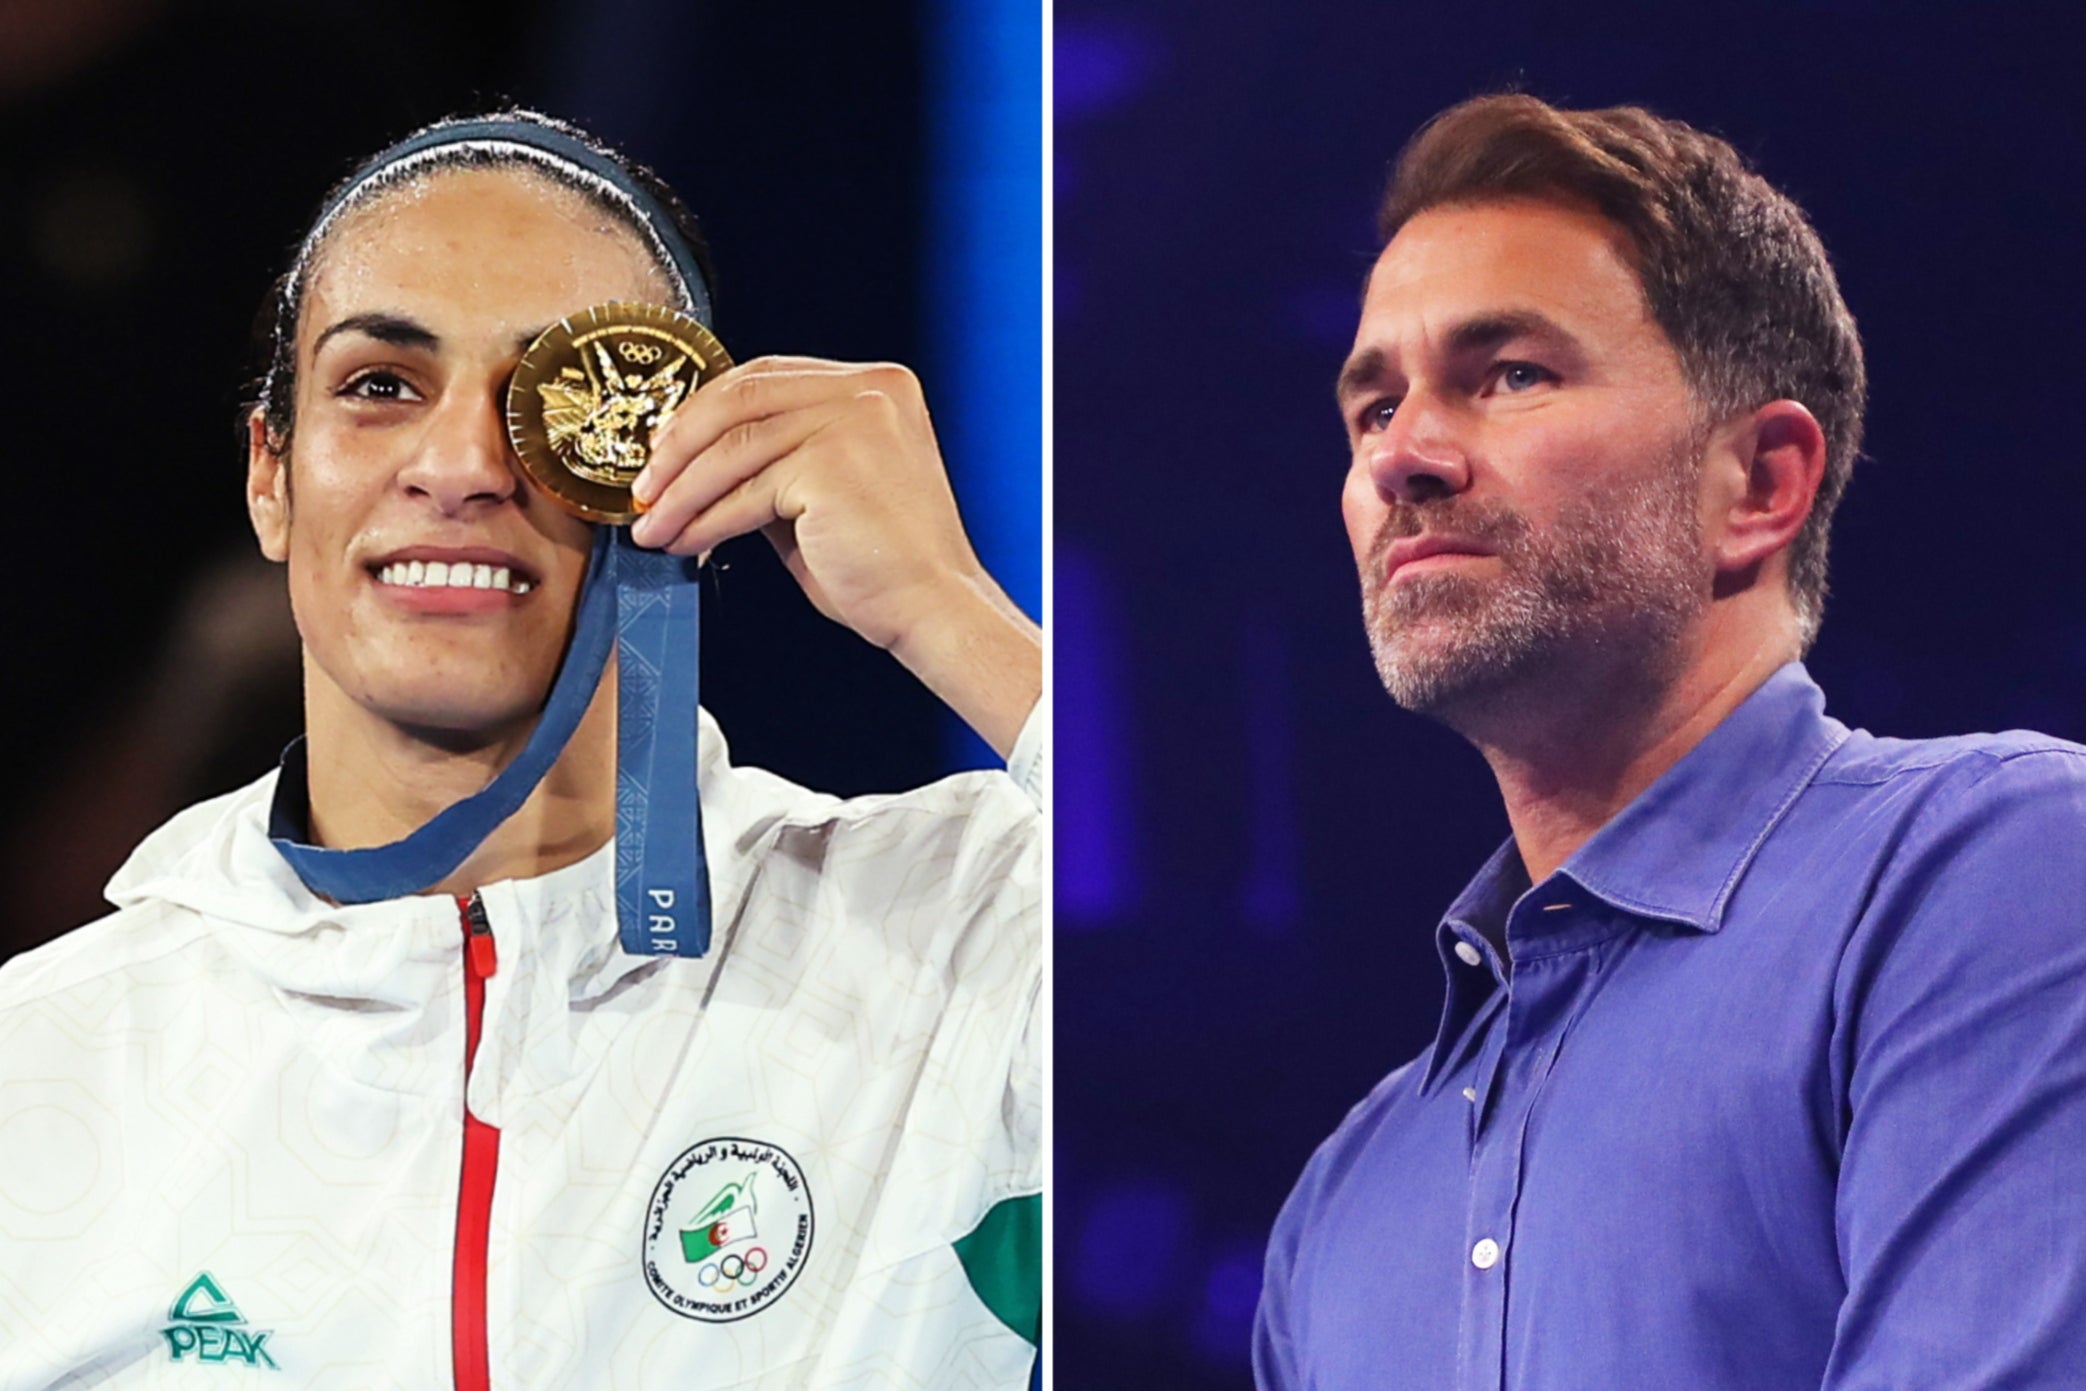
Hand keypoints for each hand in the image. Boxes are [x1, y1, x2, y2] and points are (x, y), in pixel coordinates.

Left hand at [627, 356, 1038, 756]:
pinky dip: (706, 518)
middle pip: (741, 396)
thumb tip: (697, 461)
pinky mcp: (833, 462)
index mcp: (877, 386)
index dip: (705, 409)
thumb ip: (776, 461)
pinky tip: (687, 540)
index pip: (767, 375)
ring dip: (682, 490)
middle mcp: (870, 390)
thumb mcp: (824, 492)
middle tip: (646, 486)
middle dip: (680, 444)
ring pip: (734, 445)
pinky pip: (746, 487)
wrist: (933, 609)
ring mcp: (855, 420)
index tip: (665, 448)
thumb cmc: (886, 564)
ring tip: (656, 524)